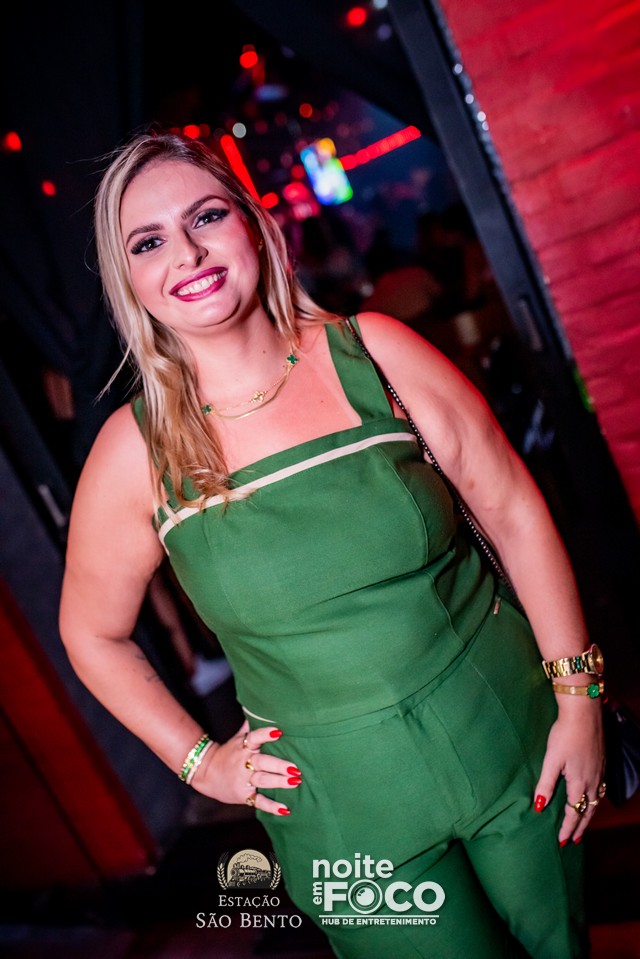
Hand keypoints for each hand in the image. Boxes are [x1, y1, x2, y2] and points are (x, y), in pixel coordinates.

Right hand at [192, 720, 301, 815]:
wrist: (206, 773)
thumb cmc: (228, 753)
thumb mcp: (237, 738)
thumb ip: (250, 726)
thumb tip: (262, 708)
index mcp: (244, 747)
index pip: (255, 738)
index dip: (266, 734)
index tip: (279, 732)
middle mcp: (244, 763)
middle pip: (262, 763)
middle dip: (279, 765)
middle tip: (295, 768)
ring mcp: (244, 780)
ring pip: (262, 781)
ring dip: (279, 782)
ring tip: (295, 782)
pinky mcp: (244, 795)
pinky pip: (258, 802)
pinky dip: (271, 807)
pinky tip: (285, 809)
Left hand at [534, 699, 604, 843]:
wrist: (584, 713)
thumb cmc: (564, 734)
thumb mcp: (551, 760)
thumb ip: (546, 784)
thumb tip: (538, 807)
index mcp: (579, 782)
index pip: (573, 812)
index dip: (567, 828)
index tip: (562, 841)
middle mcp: (593, 781)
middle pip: (588, 811)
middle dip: (580, 827)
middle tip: (574, 841)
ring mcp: (599, 771)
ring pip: (596, 801)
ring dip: (589, 815)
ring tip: (582, 825)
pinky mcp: (601, 762)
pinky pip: (600, 790)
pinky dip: (595, 801)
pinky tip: (591, 798)